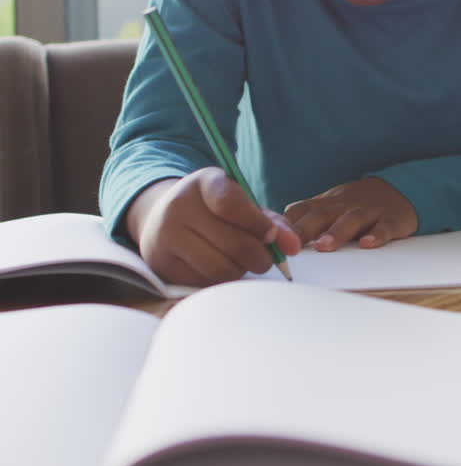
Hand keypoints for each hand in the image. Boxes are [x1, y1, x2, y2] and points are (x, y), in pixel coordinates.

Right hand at [126, 168, 301, 285]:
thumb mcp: (240, 204)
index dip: (259, 225)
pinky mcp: (162, 264)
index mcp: (203, 182)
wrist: (162, 218)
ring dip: (241, 271)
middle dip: (260, 257)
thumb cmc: (214, 211)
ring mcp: (165, 236)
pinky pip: (205, 283)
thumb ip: (271, 221)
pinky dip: (221, 281)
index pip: (231, 204)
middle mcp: (178, 206)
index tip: (273, 236)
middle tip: (266, 258)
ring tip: (241, 262)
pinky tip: (219, 267)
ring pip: (220, 268)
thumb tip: (293, 246)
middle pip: (233, 244)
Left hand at [284, 177, 417, 250]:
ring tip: (324, 246)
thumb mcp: (327, 208)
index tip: (271, 239)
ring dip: (337, 232)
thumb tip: (272, 238)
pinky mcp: (392, 219)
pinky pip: (384, 227)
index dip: (286, 225)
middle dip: (305, 229)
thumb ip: (302, 220)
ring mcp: (369, 211)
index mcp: (325, 204)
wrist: (398, 190)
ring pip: (351, 219)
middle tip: (292, 246)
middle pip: (321, 214)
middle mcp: (344, 205)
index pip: (300, 211)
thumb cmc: (353, 206)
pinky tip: (368, 244)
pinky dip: (377, 235)